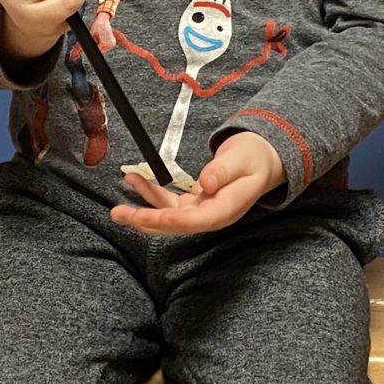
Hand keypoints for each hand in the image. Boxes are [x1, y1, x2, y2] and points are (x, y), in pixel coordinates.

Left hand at [112, 132, 284, 235]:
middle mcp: (211, 216)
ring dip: (143, 207)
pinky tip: (135, 181)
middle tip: (119, 214)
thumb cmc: (255, 158)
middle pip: (175, 225)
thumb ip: (223, 171)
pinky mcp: (195, 204)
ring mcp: (202, 211)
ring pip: (167, 215)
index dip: (168, 220)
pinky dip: (151, 193)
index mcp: (225, 210)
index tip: (145, 215)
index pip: (194, 221)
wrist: (263, 160)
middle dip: (145, 220)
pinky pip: (169, 203)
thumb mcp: (242, 159)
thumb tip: (206, 183)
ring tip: (121, 197)